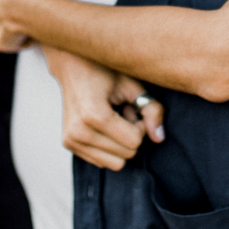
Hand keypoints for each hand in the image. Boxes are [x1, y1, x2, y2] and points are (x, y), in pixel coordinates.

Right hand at [43, 47, 164, 171]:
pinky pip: (102, 162)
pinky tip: (103, 125)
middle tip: (123, 112)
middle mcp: (78, 132)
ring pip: (115, 163)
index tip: (134, 108)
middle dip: (131, 135)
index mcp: (93, 115)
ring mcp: (71, 140)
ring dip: (120, 143)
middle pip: (126, 155)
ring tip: (113, 119)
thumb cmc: (105, 70)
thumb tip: (159, 138)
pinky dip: (109, 147)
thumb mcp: (132, 84)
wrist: (73, 65)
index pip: (134, 142)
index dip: (141, 126)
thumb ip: (151, 109)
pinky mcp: (68, 144)